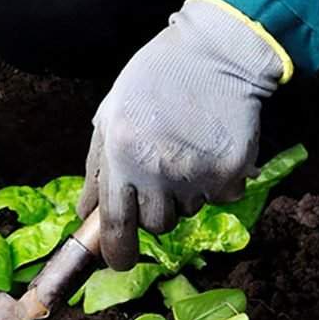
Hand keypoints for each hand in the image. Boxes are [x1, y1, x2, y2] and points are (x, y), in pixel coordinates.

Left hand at [80, 0, 287, 269]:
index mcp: (121, 156)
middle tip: (155, 179)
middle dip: (152, 212)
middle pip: (155, 224)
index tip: (116, 264)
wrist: (214, 55)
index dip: (116, 252)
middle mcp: (158, 172)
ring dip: (182, 194)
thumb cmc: (151, 81)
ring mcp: (198, 175)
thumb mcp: (109, 116)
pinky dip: (214, 182)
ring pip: (187, 211)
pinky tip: (207, 148)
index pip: (117, 224)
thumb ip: (95, 168)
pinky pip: (219, 196)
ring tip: (182, 152)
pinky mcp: (232, 172)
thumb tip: (86, 214)